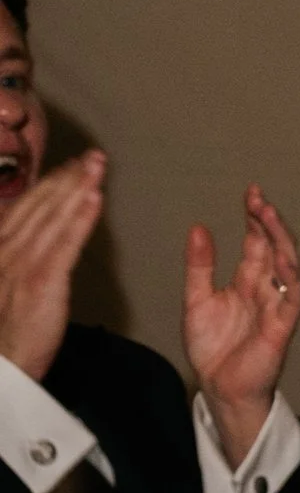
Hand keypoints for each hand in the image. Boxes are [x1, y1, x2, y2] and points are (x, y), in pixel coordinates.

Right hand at [0, 152, 106, 384]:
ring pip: (53, 217)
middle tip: (93, 157)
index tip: (69, 168)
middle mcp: (6, 249)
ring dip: (77, 187)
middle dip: (68, 177)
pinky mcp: (41, 280)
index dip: (49, 185)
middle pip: (40, 205)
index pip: (25, 208)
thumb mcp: (1, 287)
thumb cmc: (2, 335)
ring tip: (97, 167)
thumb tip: (24, 243)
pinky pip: (65, 242)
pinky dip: (80, 218)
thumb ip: (11, 260)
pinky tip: (94, 199)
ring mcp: (22, 263)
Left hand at [184, 186, 299, 461]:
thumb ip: (200, 265)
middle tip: (259, 199)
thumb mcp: (196, 298)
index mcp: (247, 281)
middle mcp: (265, 289)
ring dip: (281, 240)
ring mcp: (276, 306)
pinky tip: (283, 258)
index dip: (255, 217)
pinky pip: (292, 298)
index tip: (251, 193)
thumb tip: (199, 227)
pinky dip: (290, 277)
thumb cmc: (212, 347)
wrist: (217, 386)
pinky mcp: (282, 326)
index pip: (257, 241)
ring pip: (288, 266)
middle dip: (269, 222)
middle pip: (276, 247)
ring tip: (268, 217)